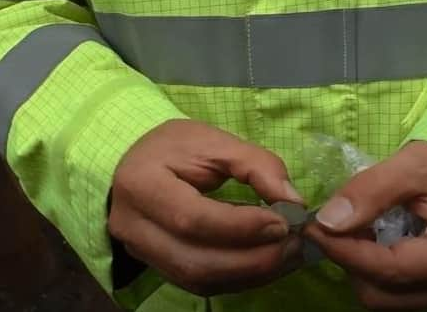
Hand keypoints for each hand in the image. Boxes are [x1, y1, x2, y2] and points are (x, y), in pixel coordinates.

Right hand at [108, 120, 303, 295]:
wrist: (139, 163)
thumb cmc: (177, 147)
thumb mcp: (216, 141)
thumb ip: (257, 165)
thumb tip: (293, 202)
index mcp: (141, 185)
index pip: (193, 219)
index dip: (242, 227)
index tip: (284, 221)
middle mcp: (132, 227)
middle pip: (196, 261)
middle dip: (253, 259)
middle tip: (293, 244)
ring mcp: (141, 253)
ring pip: (200, 280)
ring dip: (251, 274)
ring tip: (287, 255)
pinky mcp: (158, 267)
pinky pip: (201, 285)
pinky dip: (240, 278)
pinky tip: (268, 263)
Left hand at [305, 141, 426, 310]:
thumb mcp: (415, 164)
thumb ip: (372, 189)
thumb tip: (329, 220)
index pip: (389, 268)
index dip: (345, 250)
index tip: (315, 226)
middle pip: (382, 292)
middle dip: (349, 259)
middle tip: (335, 224)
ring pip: (383, 298)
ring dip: (358, 266)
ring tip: (356, 229)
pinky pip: (393, 293)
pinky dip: (372, 270)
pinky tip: (372, 241)